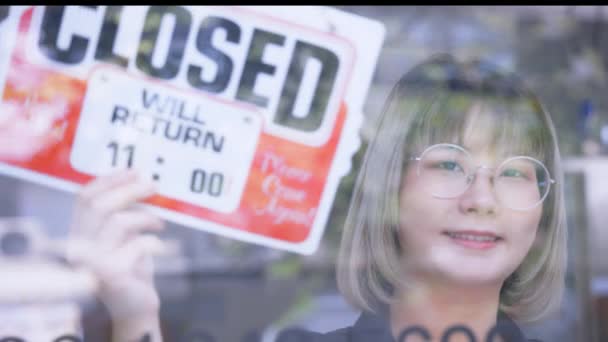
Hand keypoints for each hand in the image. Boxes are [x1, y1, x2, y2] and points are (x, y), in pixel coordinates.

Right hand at [65, 170, 165, 319]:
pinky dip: (153, 242)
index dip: (109, 180)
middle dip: (129, 190)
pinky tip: (159, 246)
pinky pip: (136, 245)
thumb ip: (125, 212)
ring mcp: (92, 263)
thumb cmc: (131, 266)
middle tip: (153, 185)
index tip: (134, 171)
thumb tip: (141, 179)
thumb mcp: (125, 235)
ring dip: (145, 217)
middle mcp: (79, 247)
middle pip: (100, 205)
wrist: (135, 305)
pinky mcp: (111, 275)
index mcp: (79, 233)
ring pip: (117, 222)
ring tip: (159, 223)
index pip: (84, 198)